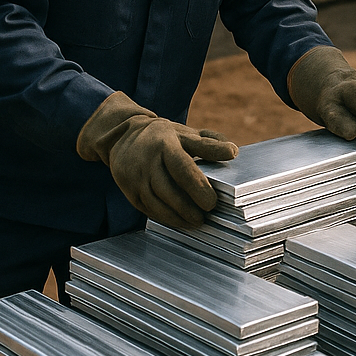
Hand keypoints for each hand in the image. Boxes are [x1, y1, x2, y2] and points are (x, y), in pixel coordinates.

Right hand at [77, 92, 237, 228]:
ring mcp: (135, 178)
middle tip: (206, 216)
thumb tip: (233, 151)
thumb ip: (209, 143)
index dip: (197, 187)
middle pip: (168, 190)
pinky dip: (165, 218)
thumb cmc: (163, 136)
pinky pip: (148, 209)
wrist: (122, 136)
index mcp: (164, 144)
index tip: (212, 202)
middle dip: (188, 207)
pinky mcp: (129, 192)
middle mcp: (146, 162)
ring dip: (177, 217)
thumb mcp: (185, 133)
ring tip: (195, 222)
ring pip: (156, 203)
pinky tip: (179, 221)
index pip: (182, 168)